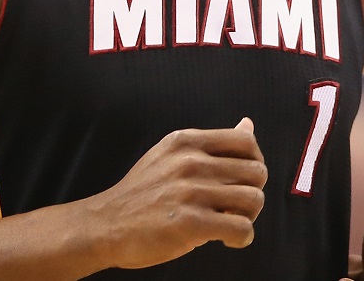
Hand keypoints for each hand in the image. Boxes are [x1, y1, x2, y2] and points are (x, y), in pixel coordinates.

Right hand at [90, 117, 267, 269]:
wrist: (106, 224)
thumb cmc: (142, 192)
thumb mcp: (172, 155)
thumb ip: (211, 144)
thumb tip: (248, 124)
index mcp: (186, 141)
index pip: (246, 142)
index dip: (255, 162)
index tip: (243, 180)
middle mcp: (190, 161)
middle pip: (256, 172)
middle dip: (253, 192)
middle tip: (236, 206)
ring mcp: (190, 192)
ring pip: (253, 200)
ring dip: (249, 216)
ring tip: (231, 222)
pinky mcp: (190, 223)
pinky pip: (241, 228)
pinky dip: (242, 238)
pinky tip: (228, 239)